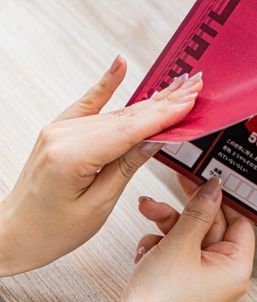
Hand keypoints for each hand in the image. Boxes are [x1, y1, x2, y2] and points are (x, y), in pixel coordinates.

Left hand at [0, 56, 202, 275]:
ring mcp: (58, 130)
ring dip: (149, 101)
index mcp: (71, 158)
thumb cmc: (50, 230)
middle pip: (126, 116)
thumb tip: (154, 140)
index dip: (164, 115)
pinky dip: (107, 84)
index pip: (130, 130)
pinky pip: (88, 102)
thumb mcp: (98, 206)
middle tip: (194, 87)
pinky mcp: (58, 130)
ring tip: (178, 88)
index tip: (189, 101)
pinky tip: (119, 66)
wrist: (13, 235)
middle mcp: (62, 137)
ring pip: (115, 112)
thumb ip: (127, 167)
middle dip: (165, 102)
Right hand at [98, 176, 254, 301]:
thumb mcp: (181, 245)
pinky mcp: (179, 282)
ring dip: (168, 222)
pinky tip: (146, 249)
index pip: (240, 221)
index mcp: (236, 268)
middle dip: (187, 208)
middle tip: (179, 184)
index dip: (224, 199)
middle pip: (211, 225)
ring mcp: (199, 279)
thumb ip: (198, 212)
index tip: (210, 180)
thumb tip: (213, 188)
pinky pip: (175, 250)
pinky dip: (159, 244)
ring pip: (189, 235)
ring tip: (150, 210)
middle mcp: (222, 275)